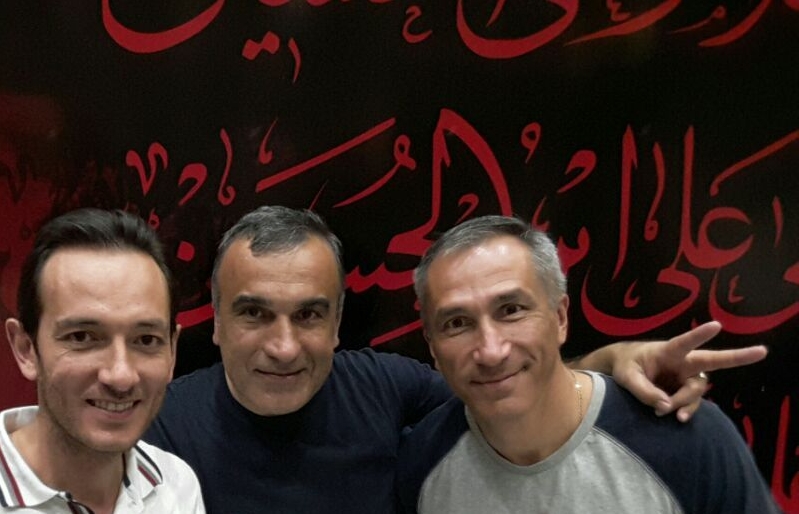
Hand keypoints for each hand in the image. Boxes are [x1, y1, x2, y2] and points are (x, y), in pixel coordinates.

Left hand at [603, 321, 767, 421]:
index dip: (700, 335)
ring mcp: (686, 377)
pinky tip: (679, 418)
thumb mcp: (626, 377)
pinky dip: (686, 411)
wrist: (624, 371)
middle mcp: (683, 362)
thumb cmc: (625, 366)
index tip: (717, 325)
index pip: (686, 342)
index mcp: (668, 350)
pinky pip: (692, 403)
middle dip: (738, 356)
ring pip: (697, 391)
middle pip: (713, 361)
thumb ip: (643, 391)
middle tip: (762, 351)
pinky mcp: (685, 391)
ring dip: (684, 402)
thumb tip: (665, 406)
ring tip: (665, 412)